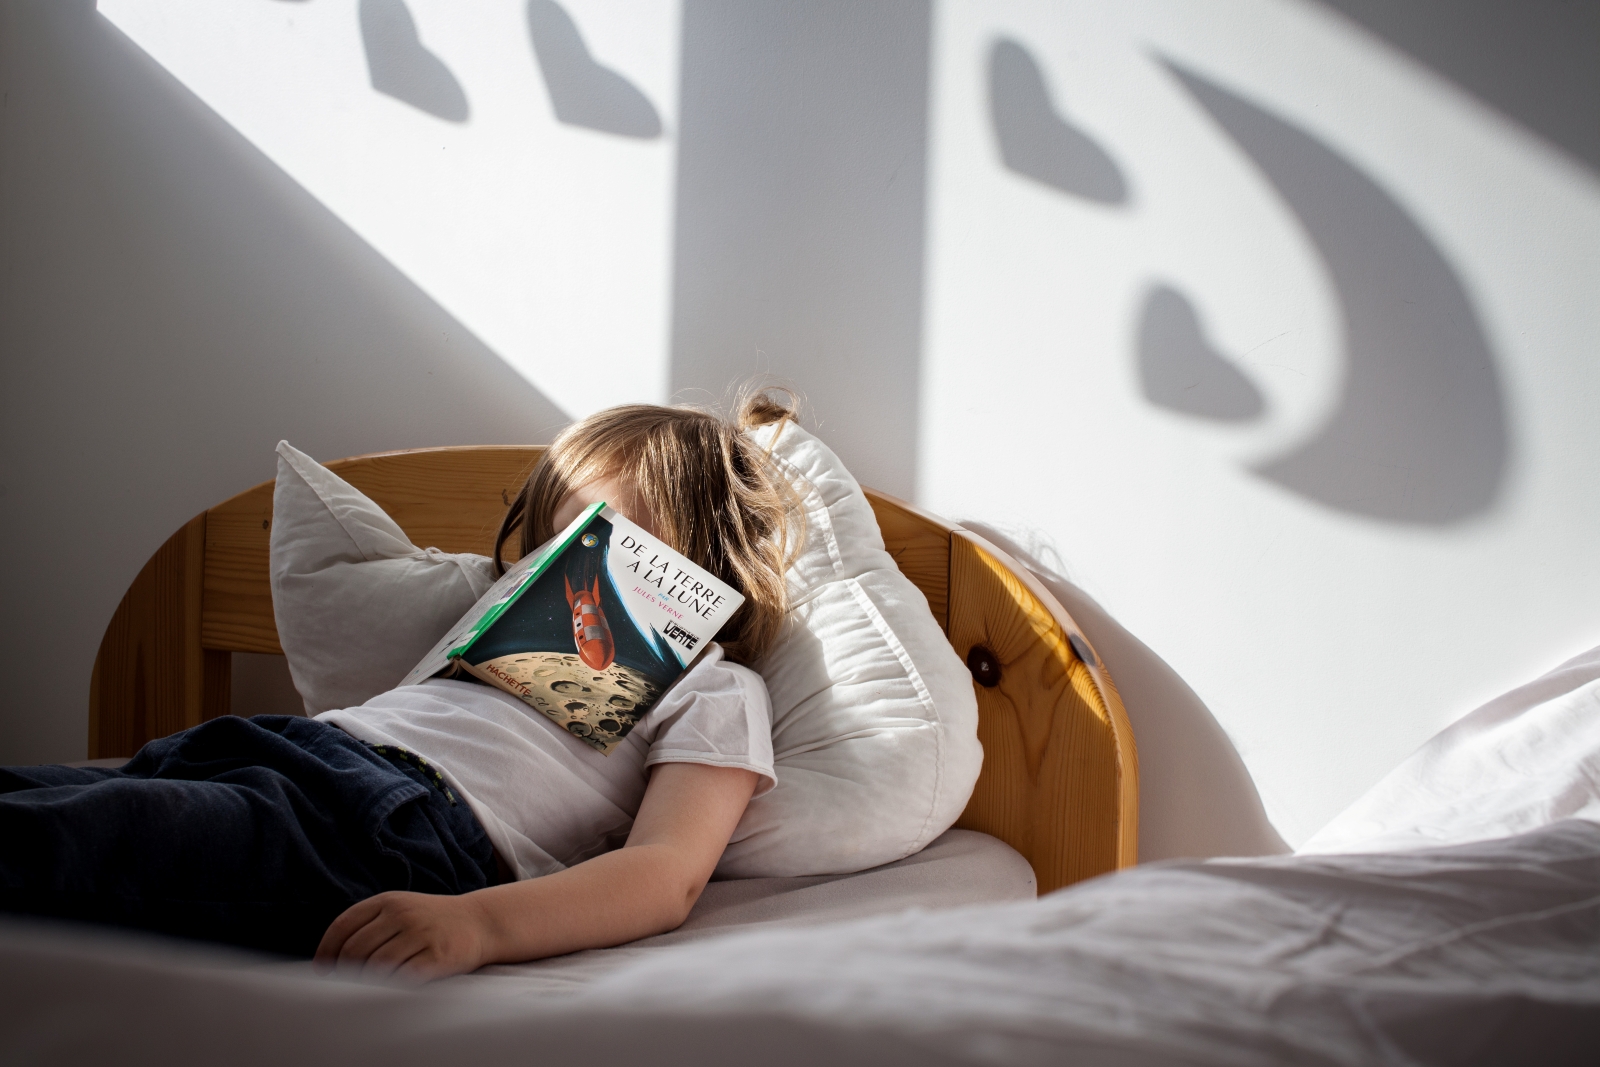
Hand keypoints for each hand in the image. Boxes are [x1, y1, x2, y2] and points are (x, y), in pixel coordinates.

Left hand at [313, 890, 491, 981]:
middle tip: (347, 983)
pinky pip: (401, 977)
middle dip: (346, 970)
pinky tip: (392, 986)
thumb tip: (331, 957)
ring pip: (376, 965)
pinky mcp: (437, 956)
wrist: (479, 922)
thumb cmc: (431, 921)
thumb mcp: (400, 909)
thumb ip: (369, 925)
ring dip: (367, 981)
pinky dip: (391, 986)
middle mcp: (403, 914)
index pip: (343, 925)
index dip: (326, 950)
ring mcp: (421, 934)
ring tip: (370, 985)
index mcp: (388, 901)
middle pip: (356, 949)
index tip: (323, 969)